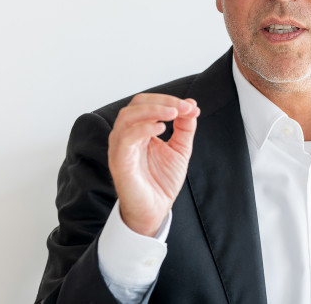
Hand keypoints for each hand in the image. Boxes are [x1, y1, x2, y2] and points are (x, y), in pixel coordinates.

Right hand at [107, 93, 199, 236]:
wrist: (156, 210)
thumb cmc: (162, 181)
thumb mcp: (180, 149)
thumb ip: (185, 127)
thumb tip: (192, 105)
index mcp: (139, 130)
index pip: (147, 103)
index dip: (168, 100)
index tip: (190, 106)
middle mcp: (126, 135)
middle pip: (136, 104)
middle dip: (162, 101)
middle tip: (183, 107)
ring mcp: (120, 147)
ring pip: (127, 117)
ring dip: (152, 110)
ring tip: (173, 113)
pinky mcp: (119, 161)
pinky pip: (125, 138)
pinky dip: (143, 128)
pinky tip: (161, 128)